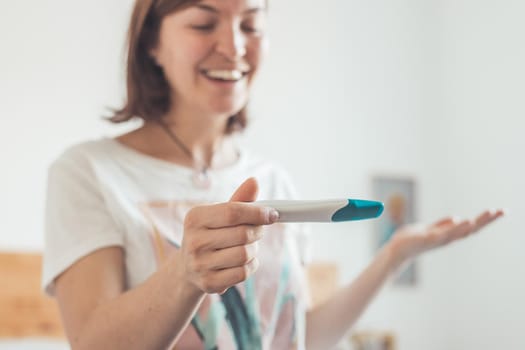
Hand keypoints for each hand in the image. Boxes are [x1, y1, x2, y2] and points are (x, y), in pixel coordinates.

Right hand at [178, 178, 278, 294]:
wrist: (188, 268)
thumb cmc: (210, 234)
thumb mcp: (218, 215)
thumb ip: (239, 200)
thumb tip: (254, 181)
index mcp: (195, 218)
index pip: (233, 212)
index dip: (257, 212)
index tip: (273, 214)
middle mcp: (194, 241)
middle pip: (243, 234)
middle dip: (257, 231)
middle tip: (258, 230)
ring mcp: (200, 264)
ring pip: (245, 254)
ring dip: (254, 249)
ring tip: (246, 246)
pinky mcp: (209, 283)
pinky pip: (243, 272)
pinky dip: (250, 265)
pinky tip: (242, 261)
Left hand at [388, 209, 503, 266]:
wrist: (395, 251)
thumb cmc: (410, 241)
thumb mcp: (428, 229)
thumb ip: (441, 225)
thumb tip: (455, 218)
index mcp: (447, 235)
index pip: (470, 226)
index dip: (484, 220)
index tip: (499, 211)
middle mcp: (446, 238)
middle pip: (471, 229)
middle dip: (487, 220)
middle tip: (503, 211)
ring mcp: (439, 240)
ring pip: (461, 231)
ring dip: (476, 222)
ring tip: (490, 213)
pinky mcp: (429, 239)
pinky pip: (445, 233)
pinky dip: (456, 228)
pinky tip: (465, 221)